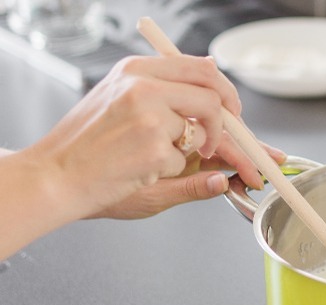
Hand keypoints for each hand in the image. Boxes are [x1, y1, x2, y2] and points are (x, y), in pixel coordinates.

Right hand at [32, 54, 280, 220]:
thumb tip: (217, 81)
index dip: (224, 90)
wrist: (54, 176)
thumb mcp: (123, 103)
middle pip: (212, 96)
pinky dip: (169, 170)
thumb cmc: (87, 146)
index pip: (199, 68)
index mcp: (136, 69)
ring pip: (200, 131)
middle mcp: (144, 85)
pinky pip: (184, 161)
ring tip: (151, 157)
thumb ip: (169, 93)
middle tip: (220, 143)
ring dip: (189, 151)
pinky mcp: (155, 148)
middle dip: (227, 123)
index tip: (233, 109)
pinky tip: (138, 169)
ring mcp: (151, 116)